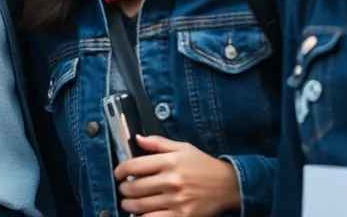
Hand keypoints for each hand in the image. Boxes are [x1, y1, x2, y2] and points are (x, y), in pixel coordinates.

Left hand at [114, 135, 240, 216]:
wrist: (228, 185)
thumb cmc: (203, 165)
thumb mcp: (182, 148)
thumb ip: (157, 143)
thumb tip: (137, 138)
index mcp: (170, 162)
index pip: (134, 166)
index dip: (120, 170)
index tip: (118, 174)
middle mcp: (172, 181)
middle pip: (134, 188)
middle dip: (123, 189)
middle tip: (123, 189)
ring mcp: (177, 201)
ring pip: (141, 206)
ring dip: (129, 205)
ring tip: (128, 202)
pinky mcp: (182, 216)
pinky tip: (140, 214)